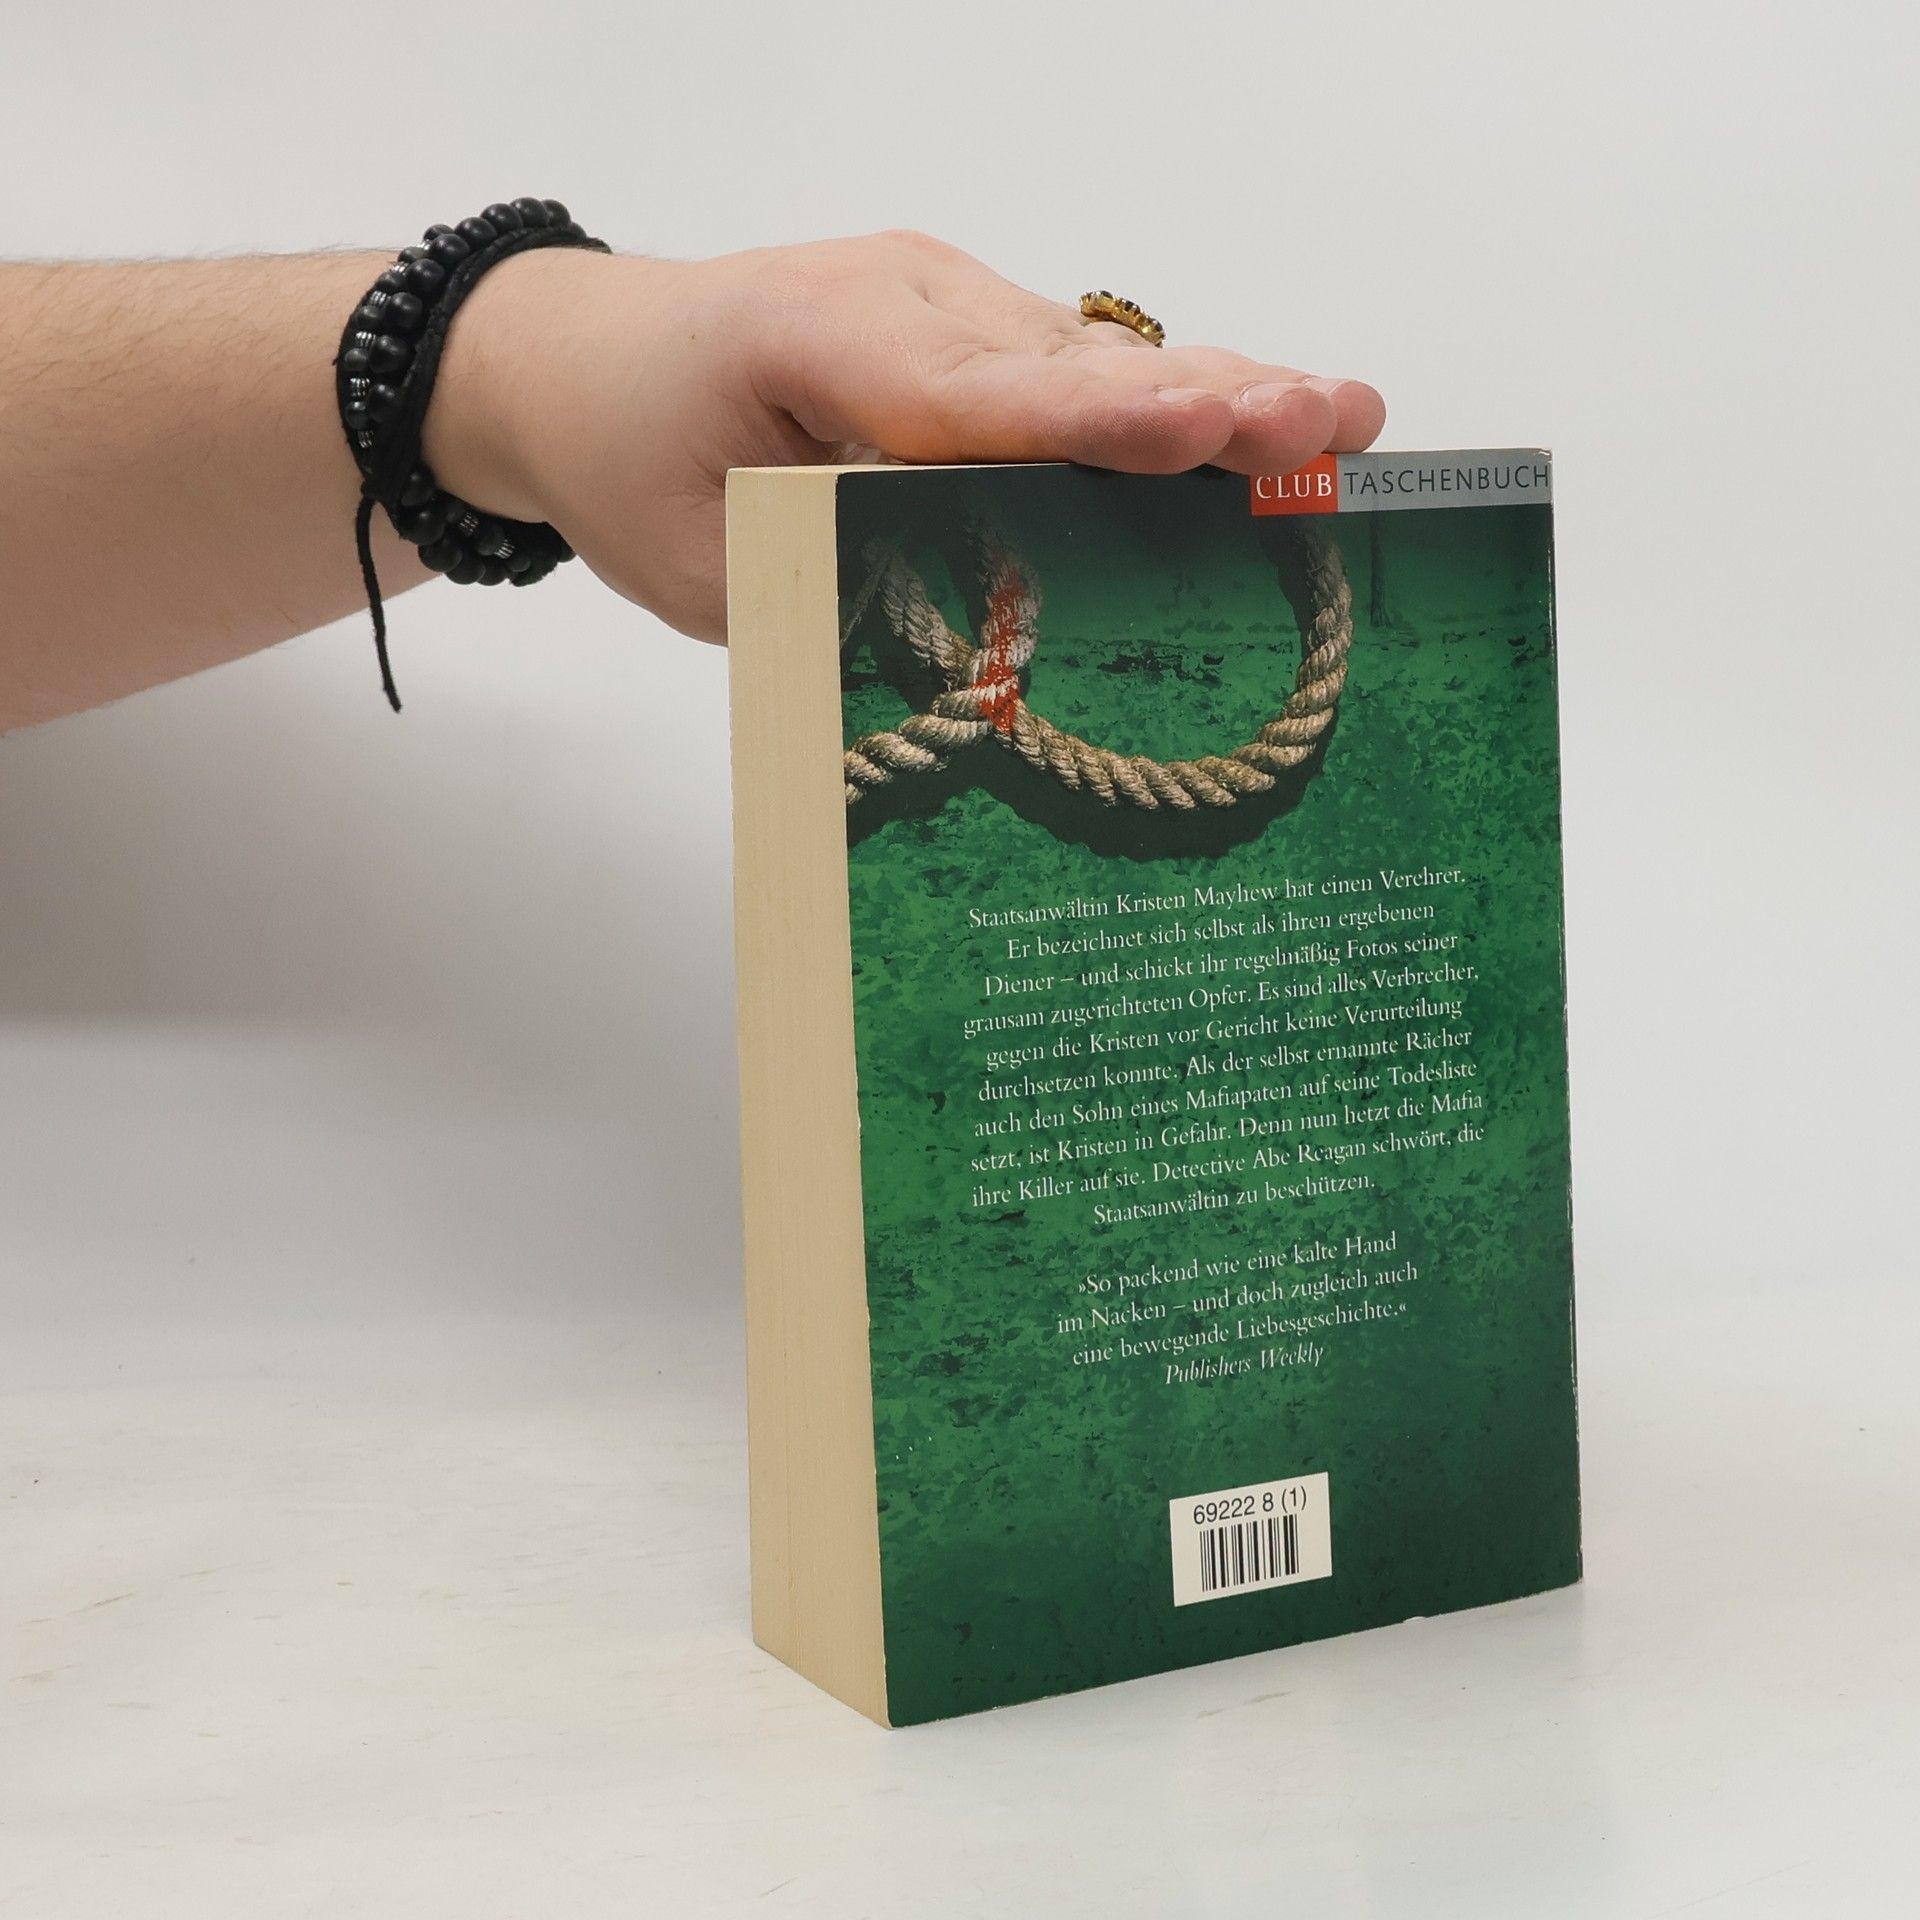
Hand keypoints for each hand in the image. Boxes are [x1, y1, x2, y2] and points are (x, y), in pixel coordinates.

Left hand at [427, 231, 1385, 643]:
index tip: (1207, 432)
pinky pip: (1070, 365)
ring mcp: (934, 300)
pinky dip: (1162, 400)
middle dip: (1205, 396)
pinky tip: (1259, 422)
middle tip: (1328, 421)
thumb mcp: (704, 571)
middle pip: (1066, 361)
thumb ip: (834, 600)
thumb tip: (974, 654)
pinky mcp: (957, 324)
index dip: (1097, 423)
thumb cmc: (624, 456)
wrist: (572, 358)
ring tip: (1334, 422)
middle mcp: (894, 300)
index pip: (972, 396)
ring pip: (1089, 355)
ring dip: (1213, 392)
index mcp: (810, 342)